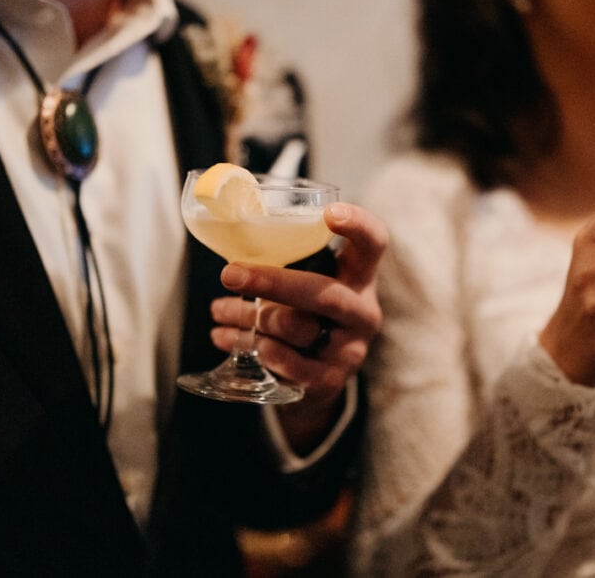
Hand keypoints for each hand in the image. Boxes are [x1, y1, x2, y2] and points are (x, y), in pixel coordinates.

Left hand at [211, 202, 386, 451]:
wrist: (316, 379)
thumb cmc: (304, 315)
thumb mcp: (307, 284)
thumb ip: (285, 263)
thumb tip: (230, 246)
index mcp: (360, 277)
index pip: (373, 244)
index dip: (358, 226)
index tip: (329, 213)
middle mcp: (362, 313)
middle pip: (323, 294)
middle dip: (272, 283)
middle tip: (230, 274)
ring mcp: (350, 350)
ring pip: (293, 327)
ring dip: (249, 317)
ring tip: (220, 309)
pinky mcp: (329, 380)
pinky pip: (284, 361)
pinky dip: (252, 346)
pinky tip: (227, 337)